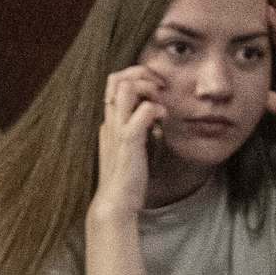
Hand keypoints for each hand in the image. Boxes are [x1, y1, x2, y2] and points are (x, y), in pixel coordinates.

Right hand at [94, 61, 166, 217]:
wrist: (116, 202)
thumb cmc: (128, 177)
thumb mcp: (136, 146)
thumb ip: (143, 127)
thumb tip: (158, 112)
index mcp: (111, 120)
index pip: (115, 82)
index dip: (136, 76)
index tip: (156, 85)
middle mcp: (110, 120)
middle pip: (116, 78)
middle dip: (141, 72)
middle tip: (161, 84)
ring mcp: (117, 129)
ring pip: (125, 88)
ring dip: (147, 85)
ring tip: (161, 96)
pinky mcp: (128, 141)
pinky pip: (142, 112)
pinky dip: (156, 108)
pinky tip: (164, 117)